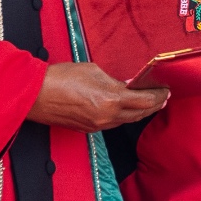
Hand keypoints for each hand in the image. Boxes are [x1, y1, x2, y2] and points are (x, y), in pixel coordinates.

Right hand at [30, 60, 167, 132]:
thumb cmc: (60, 78)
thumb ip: (114, 80)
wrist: (34, 95)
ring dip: (139, 112)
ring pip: (127, 121)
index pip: (145, 101)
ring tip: (149, 103)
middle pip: (140, 114)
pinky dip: (123, 116)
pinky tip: (126, 109)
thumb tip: (126, 85)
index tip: (166, 89)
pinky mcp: (88, 129)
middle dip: (154, 106)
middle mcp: (108, 116)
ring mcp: (98, 125)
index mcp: (111, 99)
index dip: (159, 96)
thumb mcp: (94, 70)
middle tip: (163, 98)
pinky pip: (113, 124)